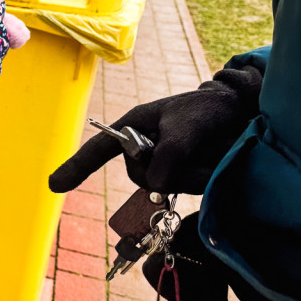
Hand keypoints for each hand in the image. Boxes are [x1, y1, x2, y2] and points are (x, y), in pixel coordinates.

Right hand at [49, 66, 262, 194]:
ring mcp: (165, 163)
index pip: (100, 148)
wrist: (247, 113)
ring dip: (193, 176)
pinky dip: (202, 180)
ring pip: (165, 186)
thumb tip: (154, 185)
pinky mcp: (184, 176)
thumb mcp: (187, 127)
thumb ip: (168, 156)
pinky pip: (184, 190)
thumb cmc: (210, 110)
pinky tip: (215, 163)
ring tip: (213, 154)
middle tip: (198, 154)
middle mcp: (146, 147)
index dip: (76, 167)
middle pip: (141, 176)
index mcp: (135, 126)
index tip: (53, 186)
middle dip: (171, 172)